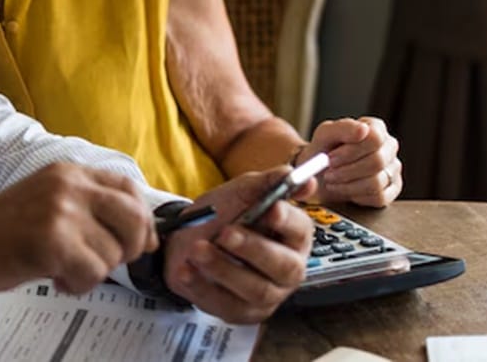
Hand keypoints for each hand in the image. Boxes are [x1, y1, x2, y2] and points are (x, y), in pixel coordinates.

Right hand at [0, 162, 157, 299]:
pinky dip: (77, 285)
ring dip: (93, 271)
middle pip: (134, 217)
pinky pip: (93, 274)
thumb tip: (144, 235)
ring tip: (62, 268)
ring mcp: (62, 211)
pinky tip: (55, 278)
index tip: (140, 241)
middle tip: (104, 261)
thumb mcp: (47, 201)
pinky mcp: (54, 242)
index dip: (142, 218)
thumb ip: (90, 207)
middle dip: (130, 247)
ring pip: (114, 253)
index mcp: (68, 171)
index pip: (127, 187)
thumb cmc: (0, 232)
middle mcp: (69, 185)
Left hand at [162, 168, 314, 322]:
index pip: (301, 230)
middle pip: (284, 266)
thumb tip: (296, 174)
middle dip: (254, 249)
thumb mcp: (241, 192)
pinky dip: (202, 286)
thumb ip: (267, 182)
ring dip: (223, 268)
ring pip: (255, 289)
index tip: (271, 210)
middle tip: (225, 233)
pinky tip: (185, 270)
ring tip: (197, 249)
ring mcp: (266, 296)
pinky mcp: (239, 312)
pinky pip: (224, 304)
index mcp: (292, 237)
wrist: (185, 237)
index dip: (288, 220)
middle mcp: (287, 270)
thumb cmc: (222, 215)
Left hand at [299, 116, 400, 206]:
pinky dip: (356, 195)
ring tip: (332, 180)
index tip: (330, 158)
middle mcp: (388, 147)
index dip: (351, 151)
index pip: (375, 138)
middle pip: (377, 161)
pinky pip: (379, 197)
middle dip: (347, 170)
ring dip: (348, 184)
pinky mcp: (391, 190)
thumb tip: (362, 129)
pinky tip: (345, 188)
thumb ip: (342, 128)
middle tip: (328, 172)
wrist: (318, 171)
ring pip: (377, 182)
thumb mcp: (325, 134)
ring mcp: (392, 169)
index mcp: (376, 128)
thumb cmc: (324, 150)